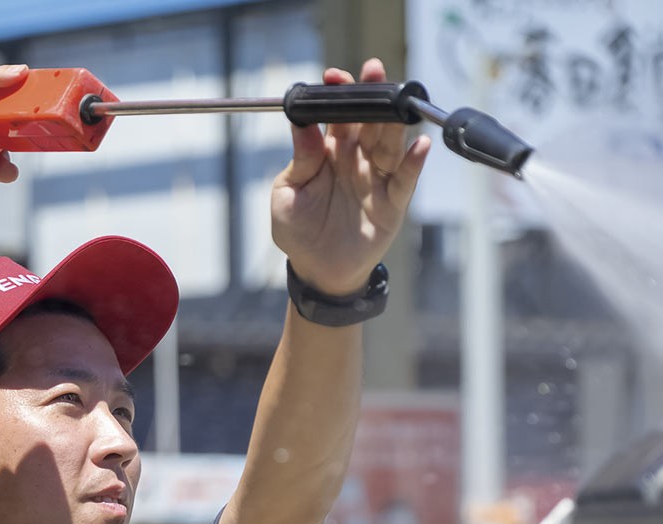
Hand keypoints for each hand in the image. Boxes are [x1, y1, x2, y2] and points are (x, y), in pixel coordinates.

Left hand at [271, 58, 430, 295]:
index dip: (339, 94)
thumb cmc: (298, 231)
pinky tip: (419, 145)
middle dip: (372, 95)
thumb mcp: (287, 194)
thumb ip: (300, 161)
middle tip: (373, 70)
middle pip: (368, 121)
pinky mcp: (393, 201)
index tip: (335, 76)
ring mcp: (376, 178)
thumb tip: (302, 125)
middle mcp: (356, 159)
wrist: (317, 271)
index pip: (337, 116)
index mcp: (329, 152)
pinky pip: (406, 178)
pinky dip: (415, 162)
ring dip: (394, 122)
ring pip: (389, 143)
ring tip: (397, 103)